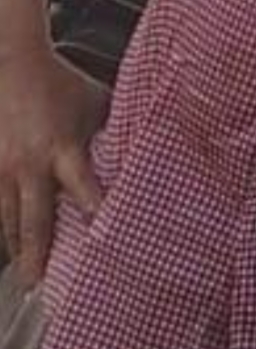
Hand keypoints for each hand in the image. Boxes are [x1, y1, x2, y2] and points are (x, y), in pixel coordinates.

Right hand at [0, 47, 109, 284]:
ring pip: (8, 218)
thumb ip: (113, 132)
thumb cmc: (62, 83)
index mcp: (64, 148)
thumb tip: (147, 151)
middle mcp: (31, 164)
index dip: (95, 212)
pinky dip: (4, 228)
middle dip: (37, 255)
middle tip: (37, 286)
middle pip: (34, 219)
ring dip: (18, 248)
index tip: (105, 242)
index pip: (83, 188)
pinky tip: (12, 247)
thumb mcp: (95, 104)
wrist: (11, 63)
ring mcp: (3, 167)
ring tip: (26, 277)